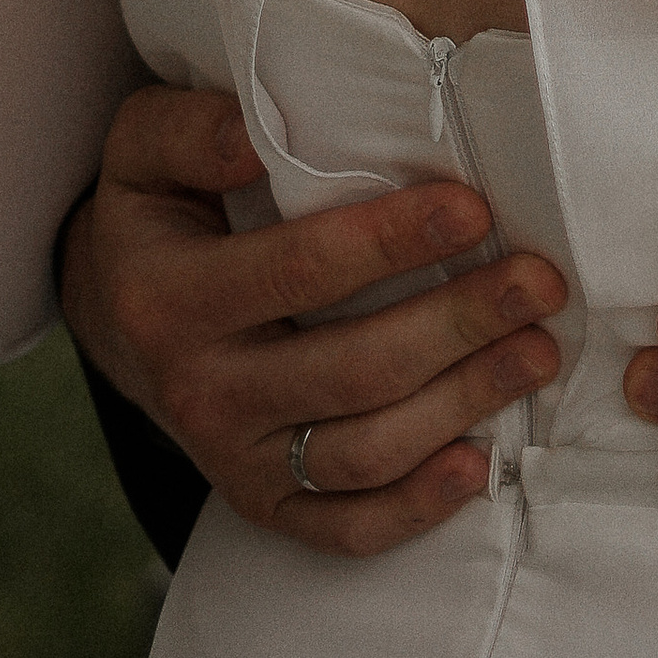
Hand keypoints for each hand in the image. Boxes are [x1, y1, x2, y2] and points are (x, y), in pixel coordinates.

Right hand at [60, 82, 566, 554]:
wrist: (117, 313)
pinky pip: (342, 527)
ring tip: (538, 351)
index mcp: (172, 298)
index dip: (392, 242)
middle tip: (540, 283)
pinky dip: (414, 509)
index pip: (300, 270)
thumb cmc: (162, 209)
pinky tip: (478, 466)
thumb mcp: (143, 148)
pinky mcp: (262, 503)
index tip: (474, 208)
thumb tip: (251, 139)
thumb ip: (190, 131)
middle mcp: (200, 391)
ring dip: (461, 404)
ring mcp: (232, 459)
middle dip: (458, 324)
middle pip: (351, 370)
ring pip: (362, 452)